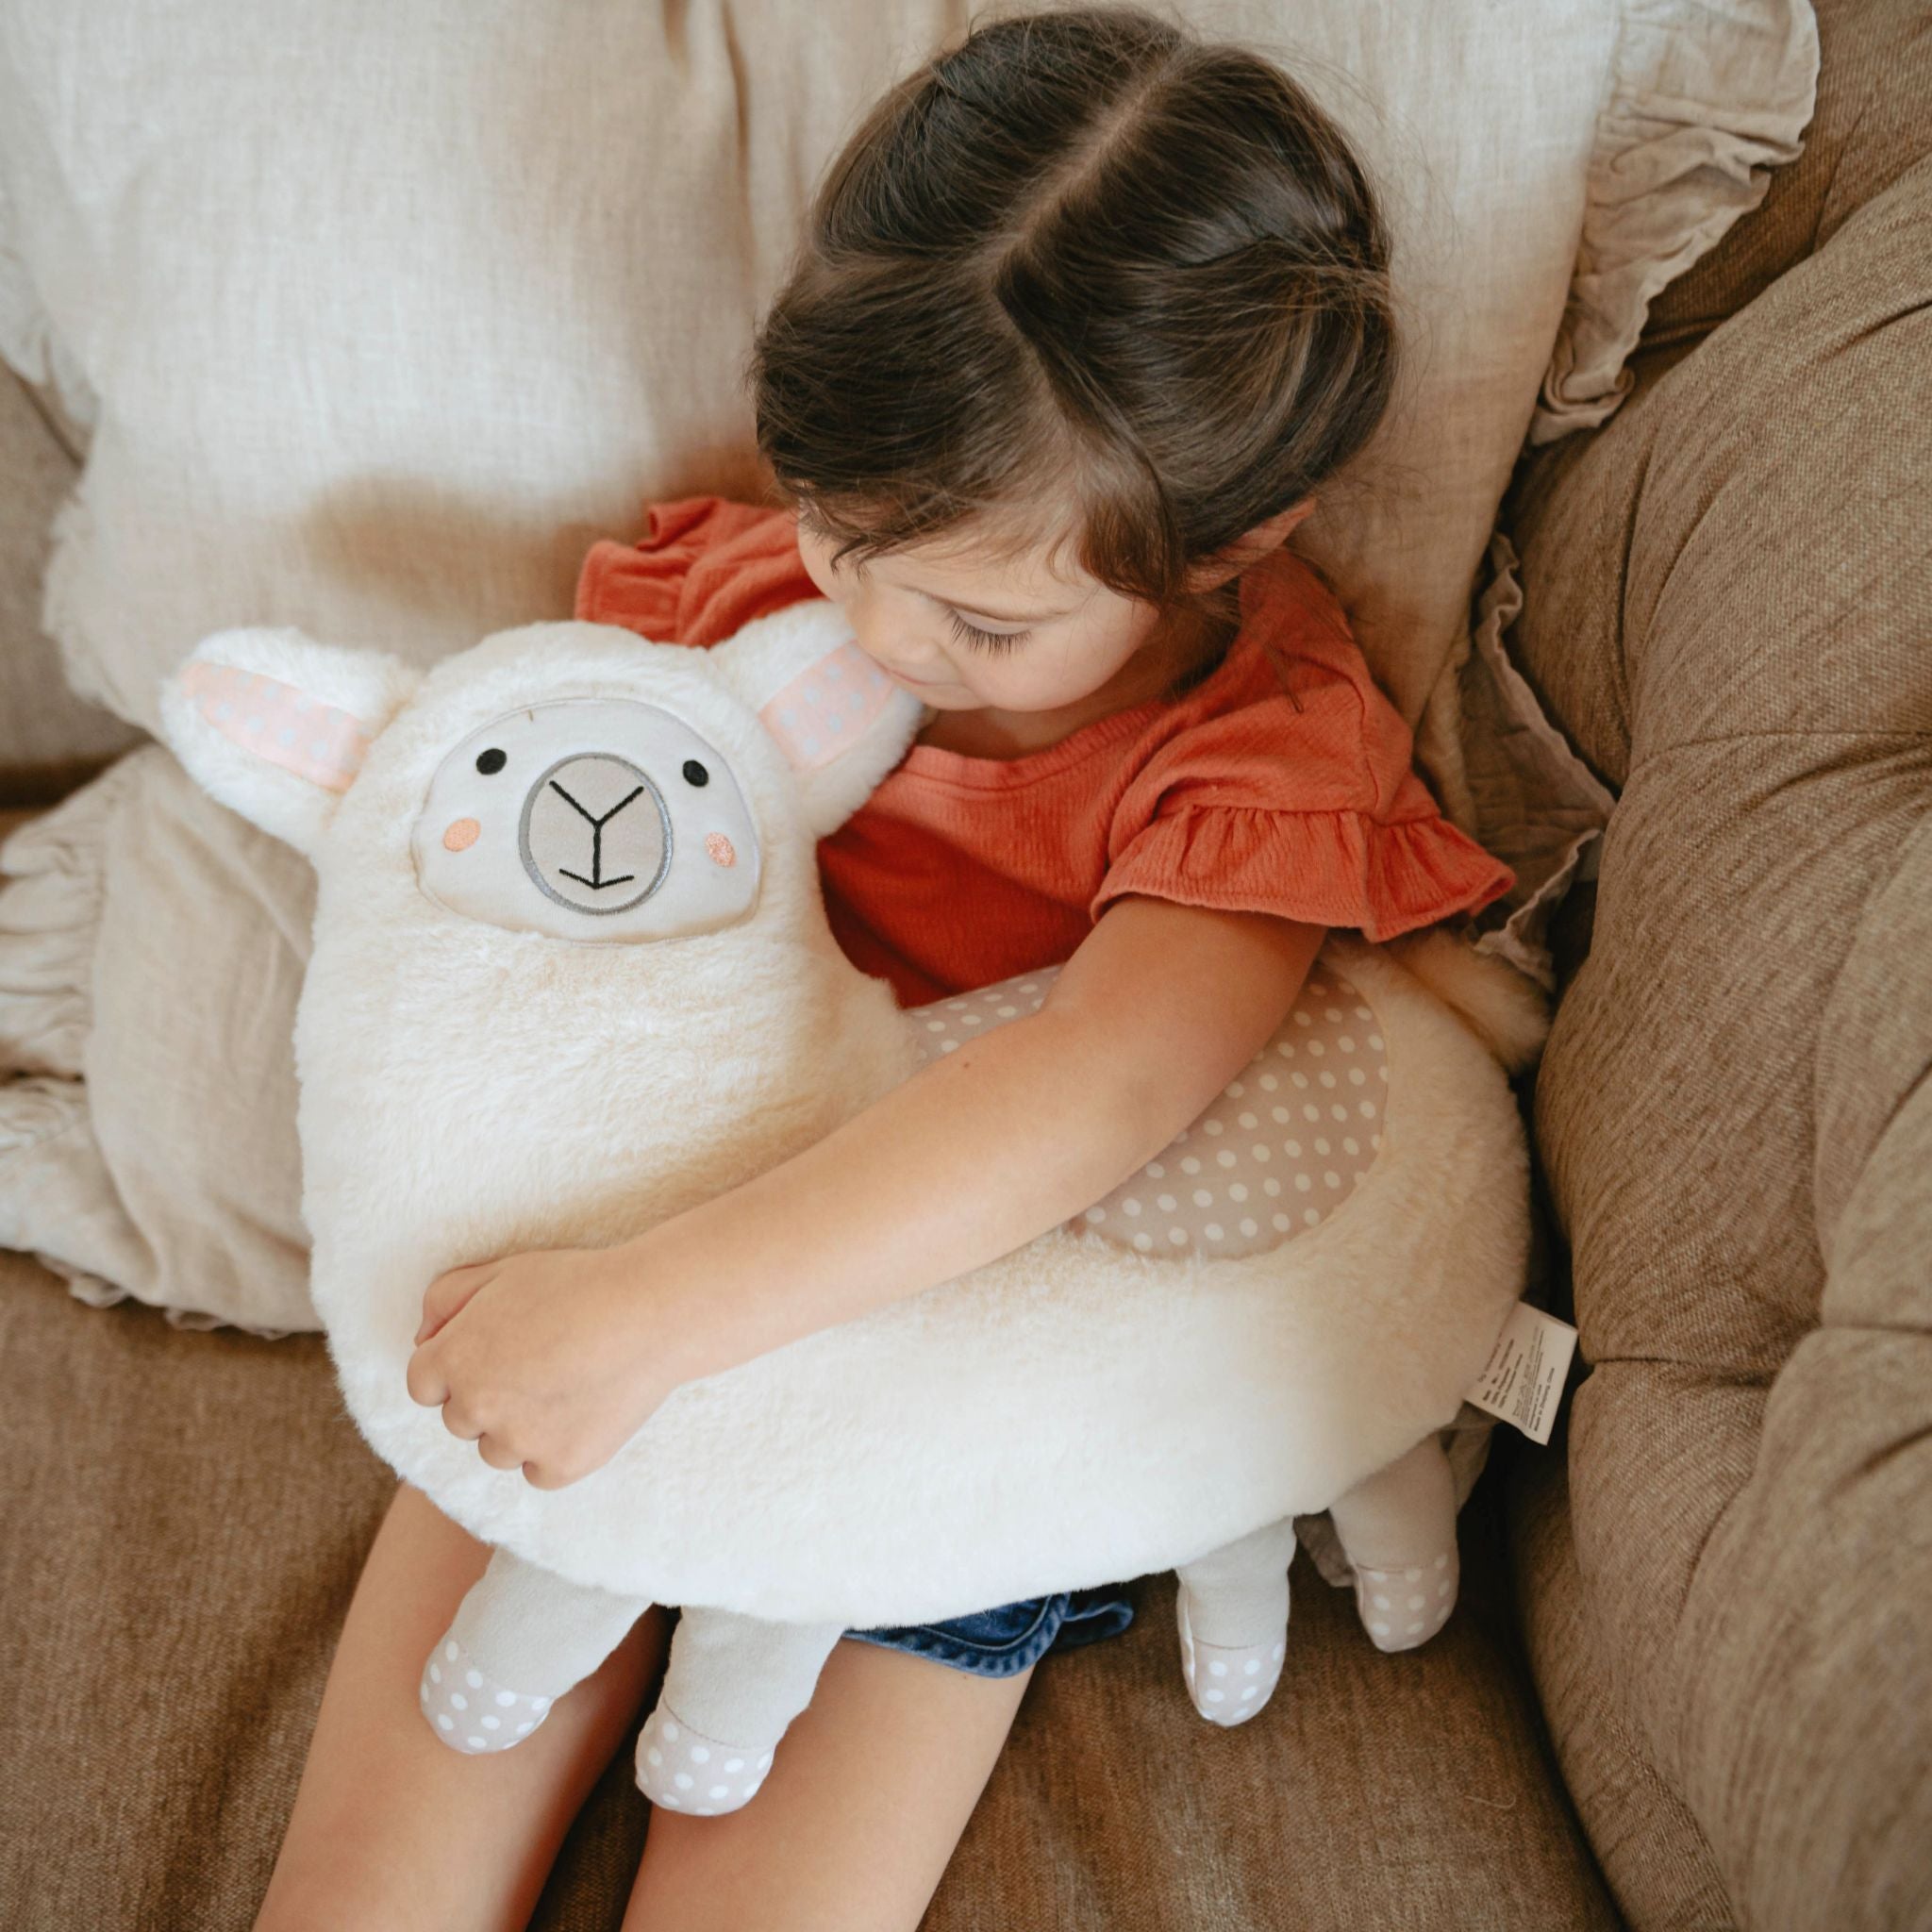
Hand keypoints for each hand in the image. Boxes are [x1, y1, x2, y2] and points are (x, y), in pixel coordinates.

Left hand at [405, 1242, 679, 1489]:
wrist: (651, 1313)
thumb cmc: (578, 1284)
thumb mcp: (502, 1271)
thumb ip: (444, 1301)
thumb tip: (423, 1339)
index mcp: (454, 1358)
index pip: (424, 1384)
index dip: (456, 1368)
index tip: (491, 1356)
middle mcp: (477, 1407)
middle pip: (461, 1421)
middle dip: (488, 1397)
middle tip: (536, 1366)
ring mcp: (519, 1442)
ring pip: (498, 1451)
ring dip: (518, 1428)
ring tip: (563, 1387)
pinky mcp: (560, 1467)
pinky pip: (538, 1471)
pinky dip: (554, 1451)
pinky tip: (581, 1411)